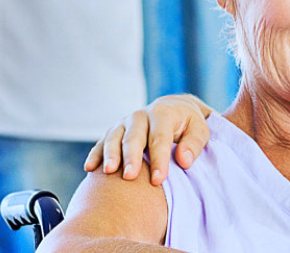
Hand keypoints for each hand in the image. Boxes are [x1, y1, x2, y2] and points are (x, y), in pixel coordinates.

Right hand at [84, 94, 216, 185]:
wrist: (173, 109)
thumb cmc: (188, 125)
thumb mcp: (200, 130)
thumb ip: (195, 144)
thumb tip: (184, 160)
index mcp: (163, 113)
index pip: (160, 138)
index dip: (159, 160)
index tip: (158, 180)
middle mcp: (141, 115)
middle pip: (134, 137)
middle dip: (131, 157)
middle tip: (129, 177)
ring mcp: (125, 123)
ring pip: (114, 137)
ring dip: (110, 154)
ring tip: (108, 172)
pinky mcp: (114, 131)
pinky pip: (102, 142)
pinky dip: (96, 154)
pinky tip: (90, 168)